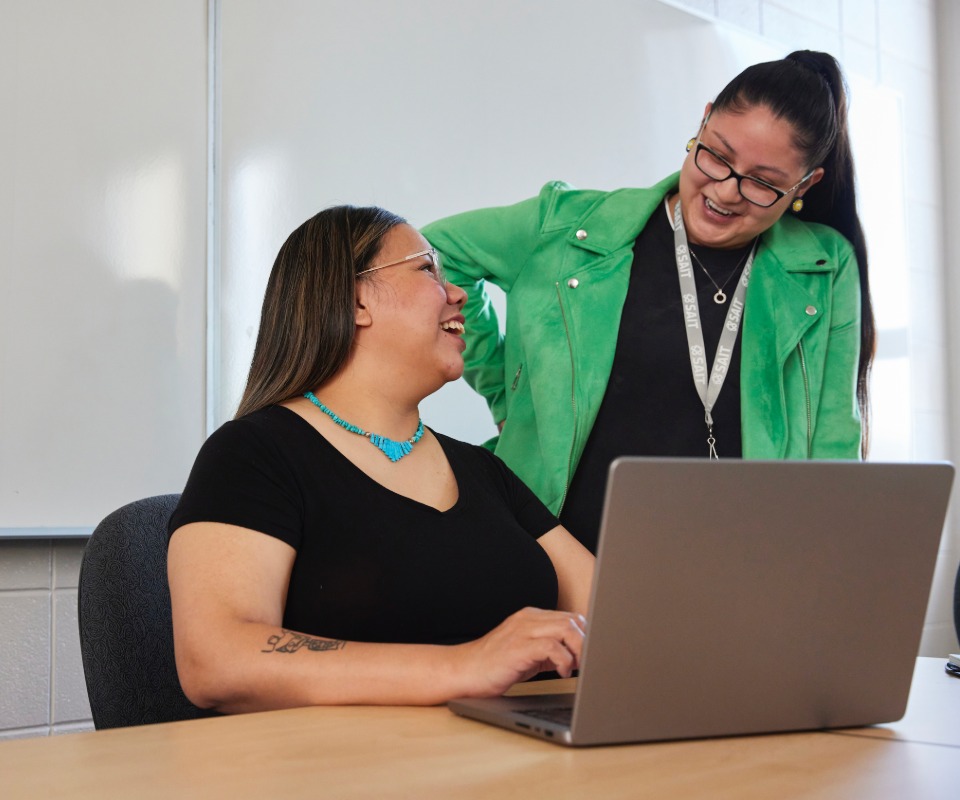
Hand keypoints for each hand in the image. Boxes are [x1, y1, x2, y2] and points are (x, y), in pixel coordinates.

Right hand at [451, 607, 586, 697]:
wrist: (463, 671)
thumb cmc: (494, 666)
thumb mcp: (528, 653)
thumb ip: (550, 649)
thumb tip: (580, 657)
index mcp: (531, 617)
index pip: (570, 618)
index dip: (586, 636)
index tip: (593, 655)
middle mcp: (527, 619)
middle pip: (572, 620)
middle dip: (587, 643)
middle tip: (588, 663)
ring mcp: (522, 631)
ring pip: (565, 629)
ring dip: (578, 649)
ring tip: (577, 667)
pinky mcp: (517, 648)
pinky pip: (550, 646)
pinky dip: (563, 659)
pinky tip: (561, 672)